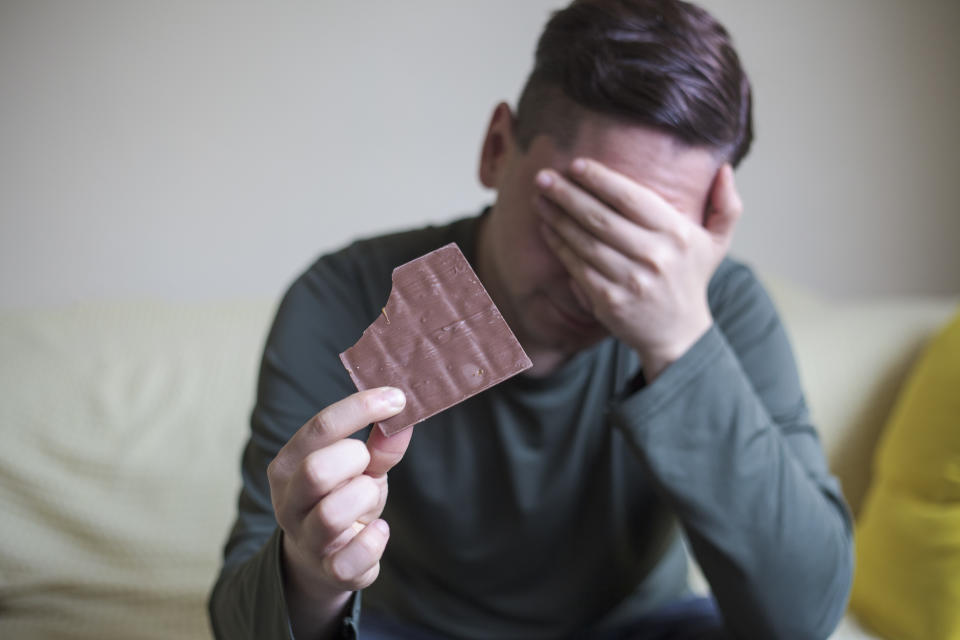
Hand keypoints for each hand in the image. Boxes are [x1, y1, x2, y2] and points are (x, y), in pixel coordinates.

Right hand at [266, 387, 410, 637]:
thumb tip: (403, 414)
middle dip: (354, 460)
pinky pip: (354, 556)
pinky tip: (377, 529)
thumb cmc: (344, 499)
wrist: (326, 559)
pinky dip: (375, 539)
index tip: (398, 398)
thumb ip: (381, 444)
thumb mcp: (361, 467)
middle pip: (316, 470)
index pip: (320, 428)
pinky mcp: (329, 570)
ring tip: (368, 496)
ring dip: (364, 497)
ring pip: (332, 514)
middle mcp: (289, 501)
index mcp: (290, 465)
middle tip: (367, 463)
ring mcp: (306, 539)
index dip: (361, 408)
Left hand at [535, 158, 741, 379]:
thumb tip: (725, 169)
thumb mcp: (716, 243)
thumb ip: (726, 205)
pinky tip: (547, 227)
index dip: (600, 179)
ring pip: (584, 241)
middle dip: (568, 194)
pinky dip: (559, 245)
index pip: (631, 198)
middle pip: (601, 218)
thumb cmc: (690, 279)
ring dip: (557, 217)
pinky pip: (577, 266)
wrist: (678, 335)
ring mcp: (630, 281)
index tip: (576, 165)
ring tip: (540, 197)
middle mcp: (654, 256)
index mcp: (677, 234)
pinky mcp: (609, 301)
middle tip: (544, 177)